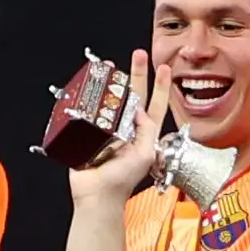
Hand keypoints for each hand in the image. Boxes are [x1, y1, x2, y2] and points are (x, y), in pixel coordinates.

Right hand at [67, 49, 170, 211]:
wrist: (97, 196)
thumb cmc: (122, 181)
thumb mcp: (145, 155)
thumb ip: (146, 131)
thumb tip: (137, 108)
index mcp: (142, 132)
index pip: (155, 105)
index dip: (160, 86)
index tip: (163, 68)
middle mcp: (126, 127)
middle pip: (133, 95)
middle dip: (137, 74)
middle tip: (139, 54)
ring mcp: (106, 129)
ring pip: (110, 100)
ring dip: (110, 82)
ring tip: (109, 67)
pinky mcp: (87, 133)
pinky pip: (86, 113)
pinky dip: (85, 99)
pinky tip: (85, 88)